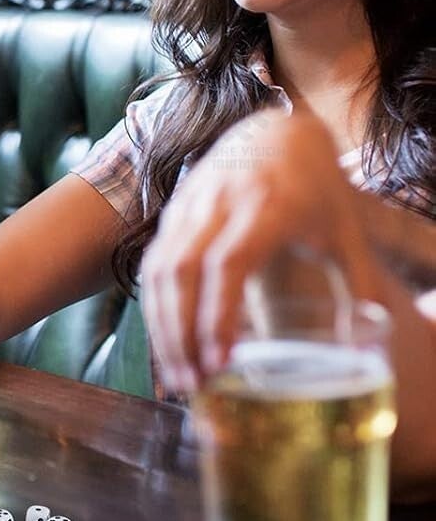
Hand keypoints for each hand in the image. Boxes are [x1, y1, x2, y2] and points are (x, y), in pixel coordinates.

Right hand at [141, 110, 381, 392]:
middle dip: (181, 334)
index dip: (218, 314)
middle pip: (182, 273)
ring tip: (179, 377)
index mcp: (266, 205)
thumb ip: (360, 285)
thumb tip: (370, 351)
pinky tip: (171, 345)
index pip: (228, 263)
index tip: (221, 362)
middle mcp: (217, 203)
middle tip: (193, 385)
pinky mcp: (170, 215)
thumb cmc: (316, 190)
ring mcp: (187, 207)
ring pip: (158, 273)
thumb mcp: (346, 231)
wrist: (274, 135)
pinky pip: (151, 268)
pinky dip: (157, 311)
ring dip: (163, 329)